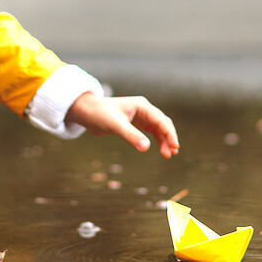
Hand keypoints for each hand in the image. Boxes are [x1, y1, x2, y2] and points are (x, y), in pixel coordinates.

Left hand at [65, 93, 179, 157]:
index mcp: (142, 106)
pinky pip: (150, 132)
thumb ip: (131, 136)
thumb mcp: (115, 125)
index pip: (161, 120)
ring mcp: (140, 116)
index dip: (169, 133)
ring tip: (168, 155)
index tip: (174, 146)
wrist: (87, 112)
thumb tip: (146, 148)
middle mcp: (143, 110)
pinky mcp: (134, 124)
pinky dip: (156, 140)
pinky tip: (159, 149)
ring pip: (158, 129)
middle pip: (162, 124)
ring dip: (164, 140)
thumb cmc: (100, 114)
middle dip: (169, 138)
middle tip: (172, 153)